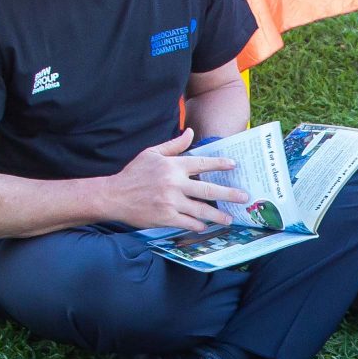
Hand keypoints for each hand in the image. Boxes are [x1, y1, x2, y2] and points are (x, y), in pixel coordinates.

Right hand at [106, 128, 250, 231]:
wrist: (114, 196)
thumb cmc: (134, 173)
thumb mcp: (152, 153)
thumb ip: (174, 145)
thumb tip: (191, 132)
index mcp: (172, 166)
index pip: (202, 163)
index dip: (219, 164)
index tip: (234, 165)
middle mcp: (174, 183)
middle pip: (208, 189)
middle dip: (229, 193)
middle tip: (244, 197)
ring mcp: (170, 202)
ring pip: (201, 210)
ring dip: (218, 215)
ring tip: (230, 218)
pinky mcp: (165, 217)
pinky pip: (188, 222)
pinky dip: (198, 225)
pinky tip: (206, 226)